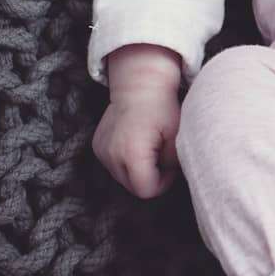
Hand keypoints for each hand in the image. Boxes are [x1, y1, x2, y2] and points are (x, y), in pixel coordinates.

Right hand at [92, 58, 181, 198]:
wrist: (140, 85)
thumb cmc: (163, 108)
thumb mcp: (177, 136)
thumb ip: (174, 163)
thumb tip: (169, 177)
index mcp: (132, 153)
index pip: (146, 191)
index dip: (163, 183)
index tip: (170, 166)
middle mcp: (111, 155)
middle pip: (133, 187)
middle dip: (150, 177)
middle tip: (162, 156)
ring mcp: (101, 151)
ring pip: (123, 178)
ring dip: (138, 170)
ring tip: (149, 147)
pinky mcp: (97, 147)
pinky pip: (114, 166)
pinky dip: (126, 161)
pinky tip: (135, 143)